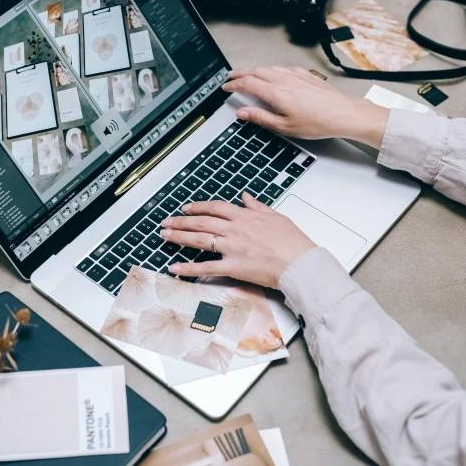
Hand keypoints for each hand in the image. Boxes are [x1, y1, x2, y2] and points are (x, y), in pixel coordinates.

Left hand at [161, 193, 315, 287]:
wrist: (300, 263)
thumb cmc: (293, 242)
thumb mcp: (276, 217)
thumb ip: (258, 206)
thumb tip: (246, 197)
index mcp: (245, 217)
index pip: (215, 208)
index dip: (197, 207)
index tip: (186, 209)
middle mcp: (235, 230)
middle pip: (201, 222)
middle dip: (181, 222)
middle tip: (166, 222)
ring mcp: (232, 248)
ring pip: (199, 240)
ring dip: (179, 237)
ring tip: (165, 236)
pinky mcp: (233, 267)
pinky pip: (206, 267)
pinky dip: (188, 268)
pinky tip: (175, 267)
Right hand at [223, 65, 388, 148]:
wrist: (343, 114)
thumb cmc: (318, 122)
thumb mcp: (285, 127)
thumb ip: (261, 118)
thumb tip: (243, 113)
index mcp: (276, 93)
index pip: (247, 84)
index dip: (233, 85)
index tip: (226, 88)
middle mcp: (284, 80)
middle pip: (255, 72)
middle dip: (240, 73)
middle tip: (231, 77)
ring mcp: (296, 75)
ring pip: (269, 68)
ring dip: (254, 70)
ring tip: (248, 74)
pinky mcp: (306, 74)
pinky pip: (283, 68)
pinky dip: (271, 69)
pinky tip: (273, 73)